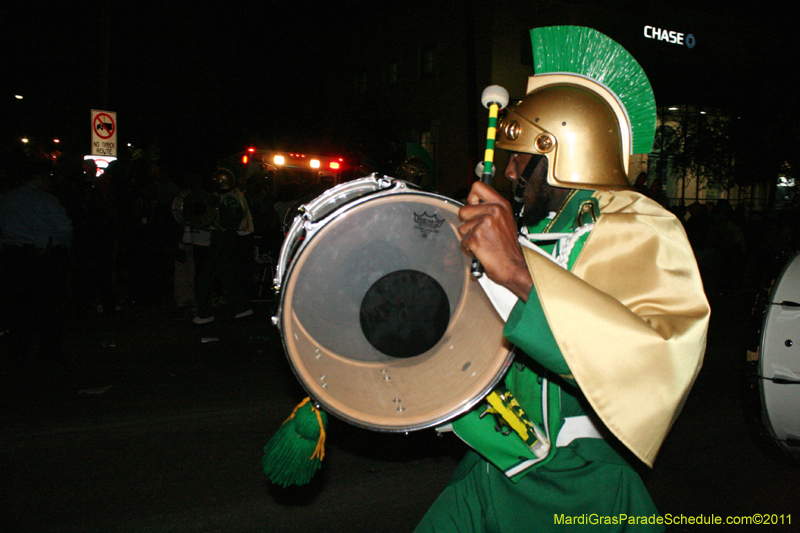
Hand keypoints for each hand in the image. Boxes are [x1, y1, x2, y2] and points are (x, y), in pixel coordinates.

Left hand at [458, 182, 532, 300]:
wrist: (514, 267)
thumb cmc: (508, 247)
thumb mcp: (505, 220)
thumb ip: (491, 209)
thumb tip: (473, 202)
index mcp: (501, 205)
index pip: (478, 186)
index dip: (471, 197)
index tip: (474, 206)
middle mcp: (494, 211)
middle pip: (464, 209)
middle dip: (467, 222)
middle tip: (481, 231)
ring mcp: (484, 224)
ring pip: (462, 227)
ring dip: (469, 236)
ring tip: (484, 242)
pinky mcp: (476, 237)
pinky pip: (463, 240)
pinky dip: (469, 247)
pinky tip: (482, 249)